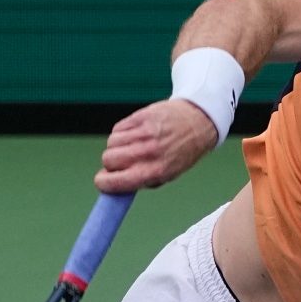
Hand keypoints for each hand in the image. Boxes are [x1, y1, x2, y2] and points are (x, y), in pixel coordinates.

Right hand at [93, 99, 217, 192]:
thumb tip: (113, 185)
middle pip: (108, 159)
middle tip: (122, 162)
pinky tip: (134, 134)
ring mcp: (144, 132)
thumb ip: (142, 181)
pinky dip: (121, 133)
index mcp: (156, 171)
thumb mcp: (168, 175)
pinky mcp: (141, 116)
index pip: (116, 181)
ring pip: (111, 142)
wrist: (197, 122)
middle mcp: (149, 152)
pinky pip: (117, 128)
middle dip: (111, 163)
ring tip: (131, 146)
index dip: (104, 183)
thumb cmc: (181, 152)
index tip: (103, 181)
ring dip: (116, 146)